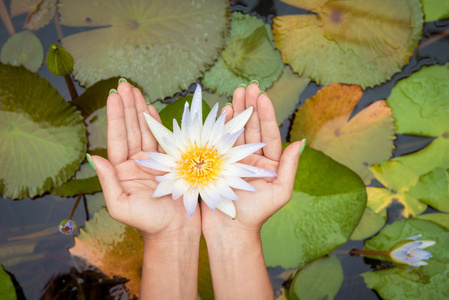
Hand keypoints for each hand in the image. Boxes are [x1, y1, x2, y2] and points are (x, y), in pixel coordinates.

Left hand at [89, 81, 200, 236]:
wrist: (176, 231)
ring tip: (135, 90)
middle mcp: (137, 162)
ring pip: (145, 130)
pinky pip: (163, 139)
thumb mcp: (121, 206)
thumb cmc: (148, 223)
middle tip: (124, 84)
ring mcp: (154, 161)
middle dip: (127, 106)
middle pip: (130, 129)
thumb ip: (107, 181)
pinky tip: (151, 108)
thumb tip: (93, 156)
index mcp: (123, 171)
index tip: (113, 96)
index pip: (117, 138)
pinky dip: (157, 123)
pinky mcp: (171, 162)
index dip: (115, 116)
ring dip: (140, 110)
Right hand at [202, 82, 302, 234]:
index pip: (268, 133)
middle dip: (250, 106)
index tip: (263, 96)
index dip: (266, 114)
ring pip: (236, 130)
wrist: (230, 229)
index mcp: (268, 163)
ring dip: (236, 111)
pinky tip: (222, 111)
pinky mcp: (216, 162)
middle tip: (248, 87)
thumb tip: (300, 141)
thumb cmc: (257, 214)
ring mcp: (233, 159)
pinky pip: (219, 140)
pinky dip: (221, 125)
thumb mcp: (280, 192)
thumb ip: (290, 167)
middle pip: (251, 127)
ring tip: (236, 93)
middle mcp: (251, 157)